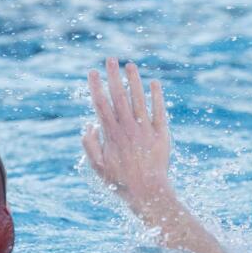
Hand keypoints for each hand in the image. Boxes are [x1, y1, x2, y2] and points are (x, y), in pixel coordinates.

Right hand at [82, 58, 172, 213]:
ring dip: (134, 80)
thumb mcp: (98, 167)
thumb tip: (90, 125)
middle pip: (119, 96)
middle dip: (113, 76)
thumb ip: (90, 145)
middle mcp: (128, 128)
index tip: (92, 72)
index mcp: (111, 134)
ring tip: (130, 65)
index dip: (96, 86)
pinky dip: (156, 96)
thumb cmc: (120, 182)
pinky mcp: (161, 134)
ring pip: (139, 99)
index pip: (101, 104)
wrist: (148, 192)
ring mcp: (145, 129)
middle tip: (110, 59)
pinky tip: (154, 83)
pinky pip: (159, 111)